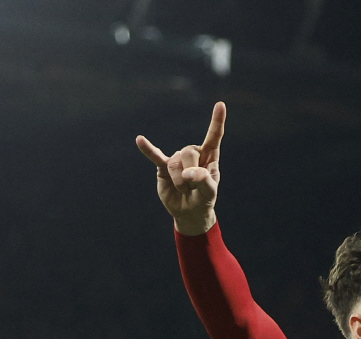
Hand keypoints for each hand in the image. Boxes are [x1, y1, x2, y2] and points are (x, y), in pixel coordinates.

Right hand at [136, 102, 225, 235]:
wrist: (189, 211)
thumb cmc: (203, 199)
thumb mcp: (210, 193)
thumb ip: (204, 181)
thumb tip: (189, 173)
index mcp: (209, 157)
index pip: (214, 137)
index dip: (216, 122)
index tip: (220, 105)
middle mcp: (193, 154)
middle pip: (189, 152)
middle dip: (191, 173)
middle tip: (193, 189)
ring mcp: (177, 159)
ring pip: (175, 163)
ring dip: (180, 182)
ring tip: (184, 191)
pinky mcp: (163, 167)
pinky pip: (155, 156)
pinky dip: (148, 149)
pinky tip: (140, 140)